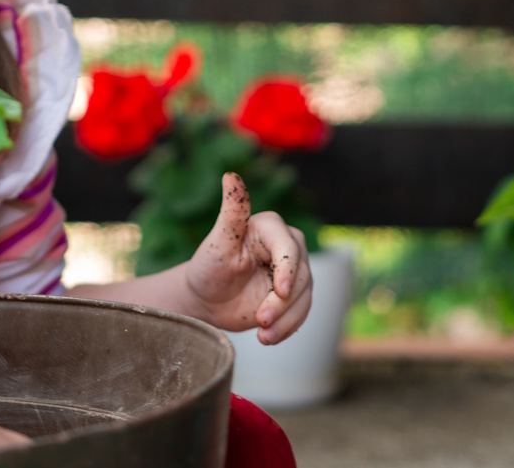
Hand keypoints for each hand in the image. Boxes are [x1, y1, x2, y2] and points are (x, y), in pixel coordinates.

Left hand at [185, 172, 312, 344]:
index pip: (289, 248)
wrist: (208, 298)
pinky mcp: (296, 294)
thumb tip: (231, 175)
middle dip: (282, 303)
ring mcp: (295, 271)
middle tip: (260, 321)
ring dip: (287, 320)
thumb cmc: (209, 266)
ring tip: (263, 337)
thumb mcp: (218, 242)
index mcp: (270, 227)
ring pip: (305, 297)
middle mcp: (288, 246)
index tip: (280, 290)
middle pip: (301, 276)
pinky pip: (302, 312)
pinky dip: (289, 327)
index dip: (288, 269)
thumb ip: (231, 212)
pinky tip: (270, 338)